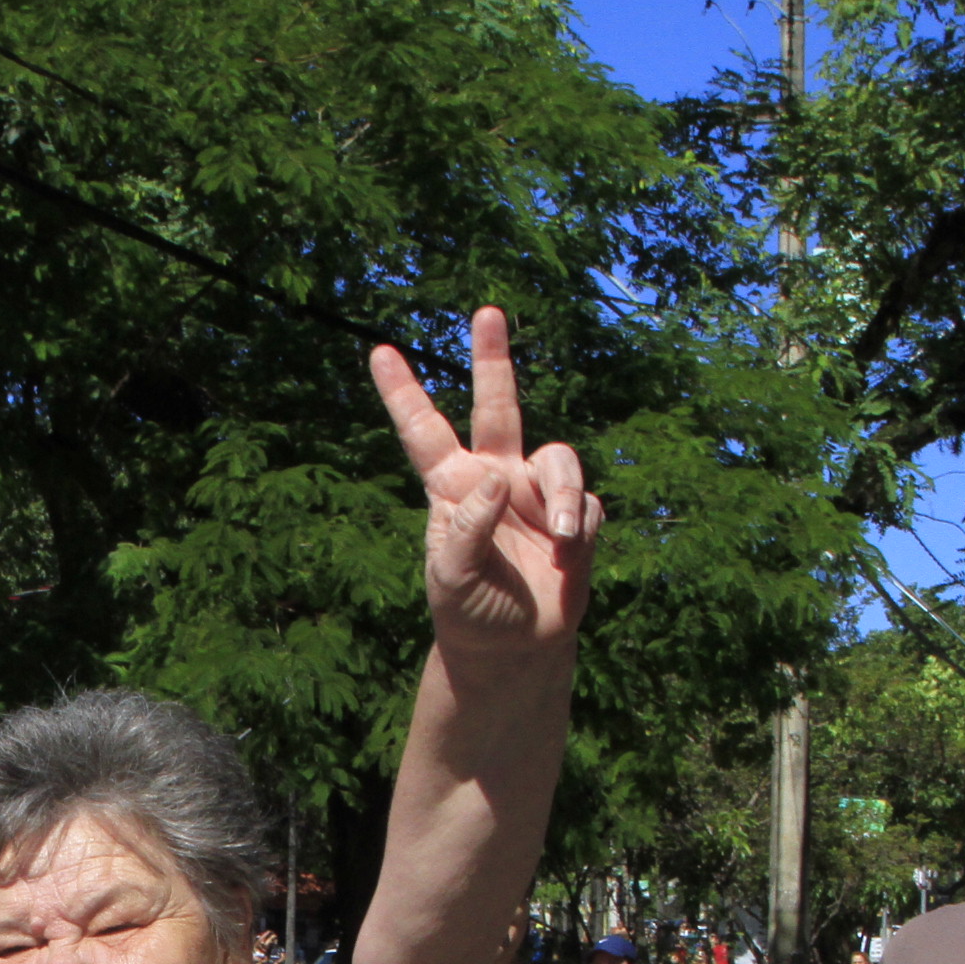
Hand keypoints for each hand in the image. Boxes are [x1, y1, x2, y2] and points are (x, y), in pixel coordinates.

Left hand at [369, 308, 598, 679]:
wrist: (515, 650)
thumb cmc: (469, 613)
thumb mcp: (452, 578)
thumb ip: (468, 527)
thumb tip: (497, 475)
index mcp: (453, 489)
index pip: (423, 433)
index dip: (403, 394)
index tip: (378, 352)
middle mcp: (496, 478)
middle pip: (497, 406)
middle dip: (492, 359)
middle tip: (486, 313)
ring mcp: (535, 494)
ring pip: (559, 458)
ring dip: (563, 495)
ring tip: (560, 537)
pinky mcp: (573, 517)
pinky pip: (587, 504)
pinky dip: (579, 529)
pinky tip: (567, 558)